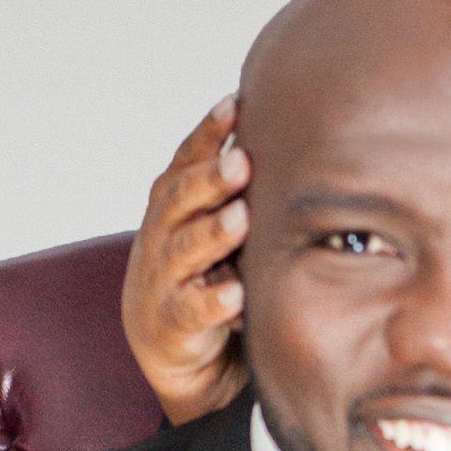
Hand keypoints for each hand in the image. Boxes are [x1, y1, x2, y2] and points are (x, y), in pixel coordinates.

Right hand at [122, 97, 251, 423]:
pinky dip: (213, 302)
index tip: (235, 104)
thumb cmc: (204, 269)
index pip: (186, 160)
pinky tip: (235, 294)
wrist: (170, 345)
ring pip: (184, 250)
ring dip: (212, 233)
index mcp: (173, 203)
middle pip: (181, 199)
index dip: (208, 133)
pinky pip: (193, 309)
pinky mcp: (173, 321)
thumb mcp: (213, 223)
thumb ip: (234, 187)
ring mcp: (164, 278)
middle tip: (241, 162)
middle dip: (210, 179)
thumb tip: (288, 130)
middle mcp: (162, 233)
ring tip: (240, 218)